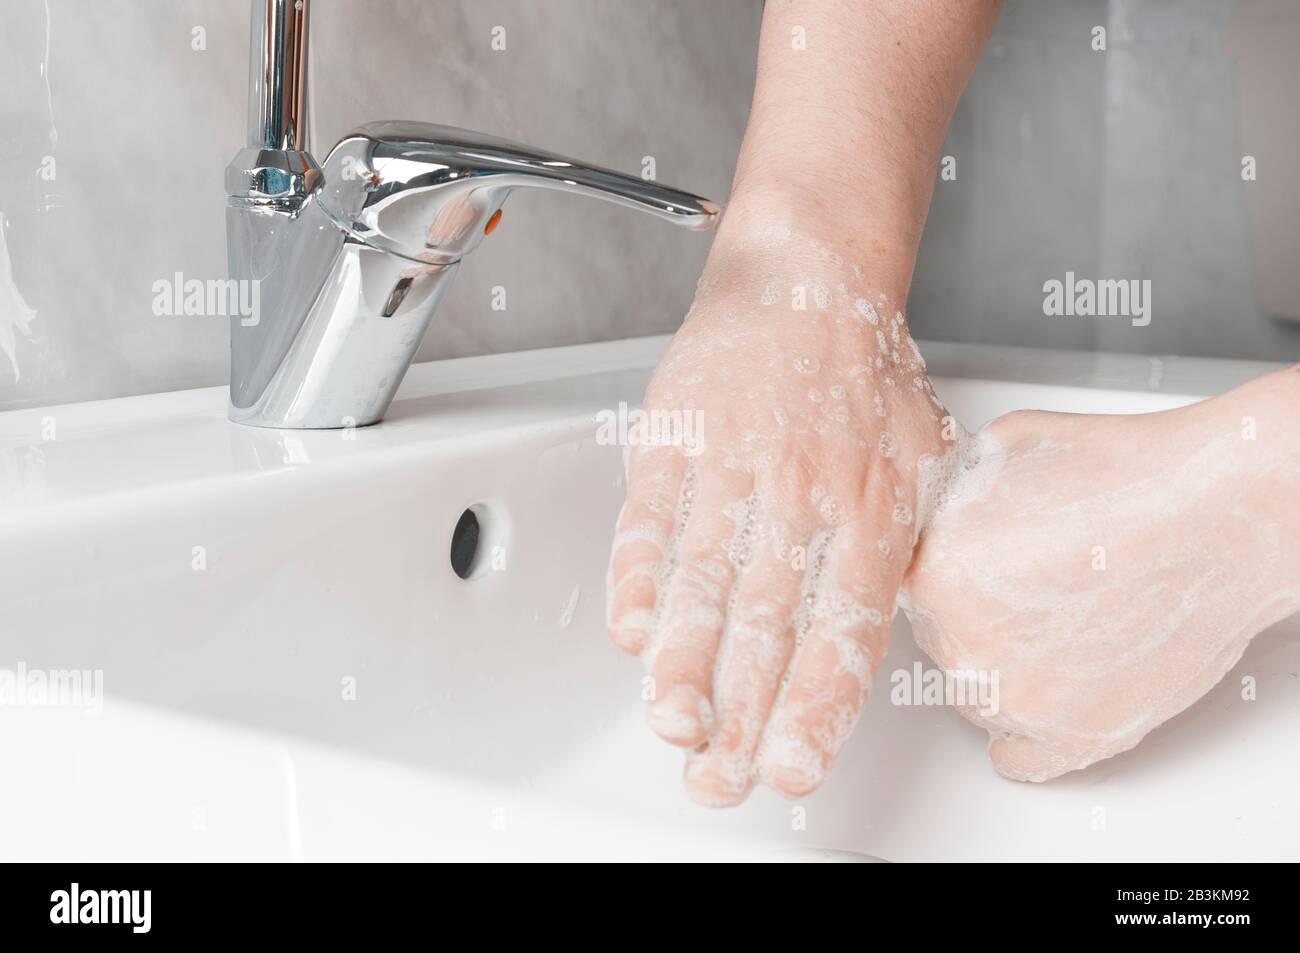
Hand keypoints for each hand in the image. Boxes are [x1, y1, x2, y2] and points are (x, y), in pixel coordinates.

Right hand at [606, 226, 952, 804]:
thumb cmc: (863, 376)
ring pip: (705, 580)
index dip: (815, 707)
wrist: (808, 277)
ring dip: (684, 663)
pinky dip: (637, 577)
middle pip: (768, 623)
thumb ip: (896, 550)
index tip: (789, 768)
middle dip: (741, 714)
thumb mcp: (921, 458)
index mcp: (876, 507)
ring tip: (673, 726)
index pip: (845, 628)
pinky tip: (632, 633)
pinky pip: (652, 516)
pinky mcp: (677, 434)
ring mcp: (736, 462)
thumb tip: (858, 643)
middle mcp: (806, 492)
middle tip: (718, 778)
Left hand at [900, 369, 1299, 779]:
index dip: (943, 569)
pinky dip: (1026, 731)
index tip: (975, 562)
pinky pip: (1017, 758)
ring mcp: (1017, 701)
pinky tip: (1047, 692)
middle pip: (941, 641)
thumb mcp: (999, 450)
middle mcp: (963, 648)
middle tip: (1031, 582)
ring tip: (1063, 618)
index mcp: (932, 576)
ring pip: (976, 695)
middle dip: (975, 612)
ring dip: (1003, 667)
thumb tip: (936, 510)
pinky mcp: (1074, 738)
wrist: (1219, 514)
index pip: (904, 588)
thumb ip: (949, 497)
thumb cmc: (1126, 476)